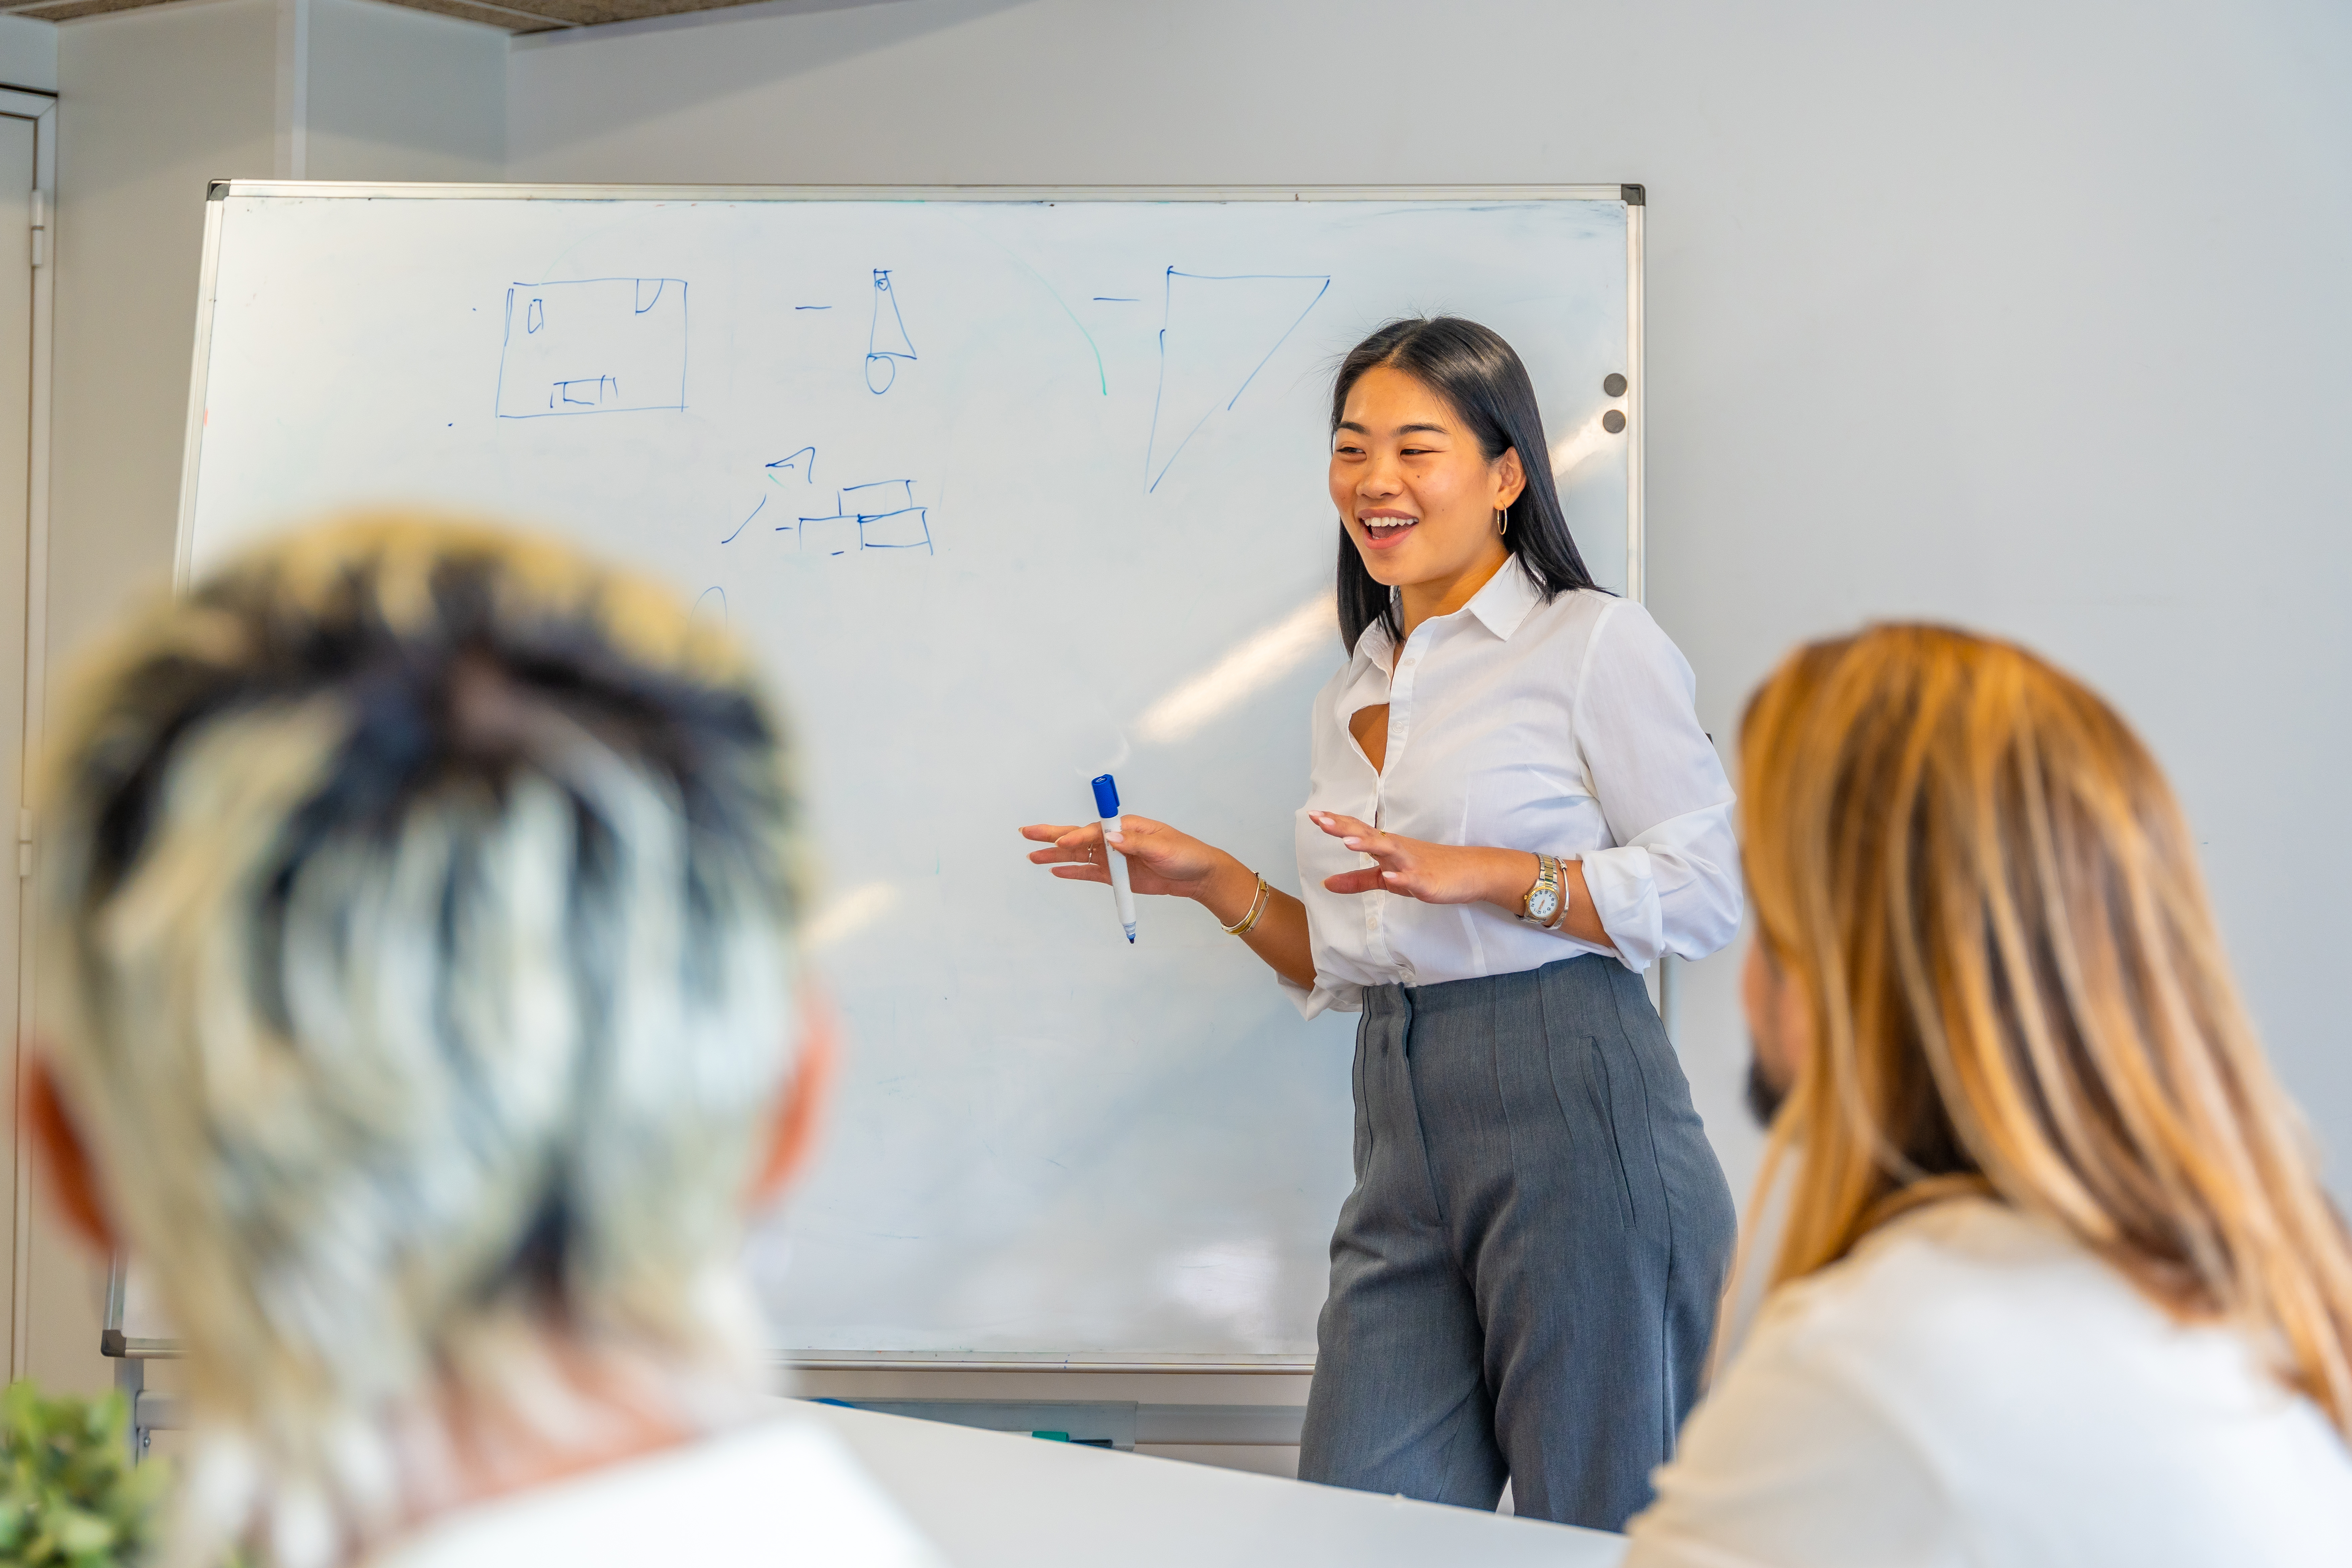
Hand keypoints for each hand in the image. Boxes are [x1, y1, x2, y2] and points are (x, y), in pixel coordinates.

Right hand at [1020, 815, 1242, 903]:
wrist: (1198, 876)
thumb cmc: (1185, 854)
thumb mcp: (1163, 847)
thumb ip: (1136, 843)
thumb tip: (1111, 838)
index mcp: (1127, 827)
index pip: (1095, 831)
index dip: (1077, 837)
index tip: (1063, 843)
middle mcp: (1115, 840)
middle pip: (1078, 838)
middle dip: (1052, 835)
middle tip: (1027, 832)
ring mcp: (1114, 859)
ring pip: (1078, 857)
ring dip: (1055, 856)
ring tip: (1032, 855)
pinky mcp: (1116, 877)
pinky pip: (1089, 874)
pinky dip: (1072, 873)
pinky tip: (1055, 871)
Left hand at [1310, 811, 1533, 908]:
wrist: (1470, 873)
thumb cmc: (1427, 869)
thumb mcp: (1386, 877)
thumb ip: (1357, 880)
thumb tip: (1326, 884)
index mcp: (1386, 847)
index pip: (1357, 831)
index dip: (1335, 824)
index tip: (1314, 815)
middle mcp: (1397, 849)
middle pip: (1367, 834)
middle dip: (1344, 827)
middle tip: (1321, 819)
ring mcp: (1412, 863)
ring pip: (1388, 851)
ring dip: (1368, 845)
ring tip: (1347, 842)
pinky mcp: (1427, 881)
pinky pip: (1413, 879)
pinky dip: (1402, 878)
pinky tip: (1391, 878)